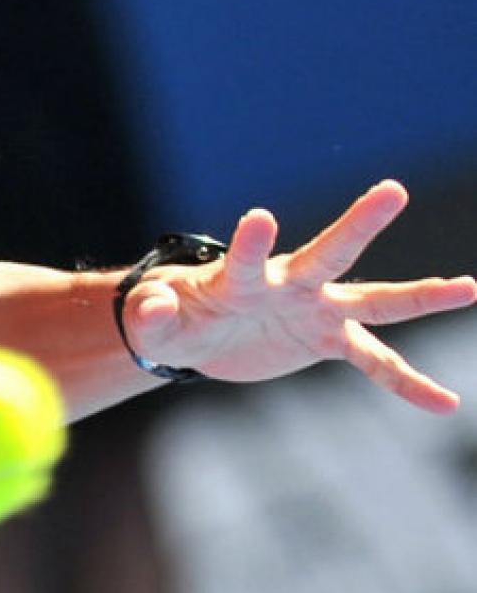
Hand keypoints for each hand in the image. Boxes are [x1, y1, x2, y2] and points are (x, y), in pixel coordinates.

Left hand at [124, 180, 476, 411]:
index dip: (252, 242)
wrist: (196, 330)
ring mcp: (314, 310)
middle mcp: (287, 284)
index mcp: (240, 278)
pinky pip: (375, 362)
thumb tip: (148, 313)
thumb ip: (152, 315)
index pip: (247, 258)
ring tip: (471, 287)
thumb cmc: (171, 315)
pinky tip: (445, 403)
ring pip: (374, 299)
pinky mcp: (326, 339)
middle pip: (328, 254)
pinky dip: (406, 382)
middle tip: (392, 189)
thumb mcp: (155, 320)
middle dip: (359, 224)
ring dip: (420, 296)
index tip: (261, 216)